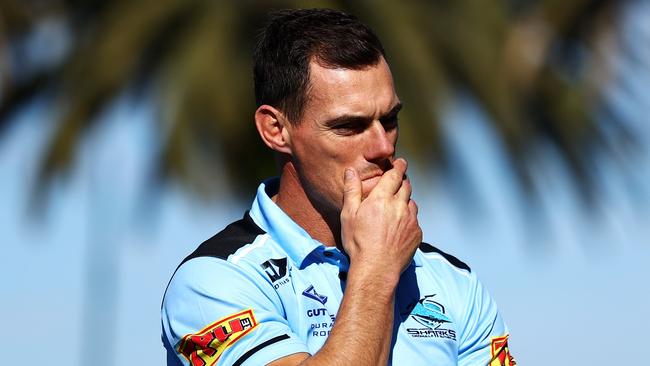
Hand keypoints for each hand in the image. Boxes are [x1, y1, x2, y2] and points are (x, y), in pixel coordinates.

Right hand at [340, 158, 421, 282]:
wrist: (376, 269)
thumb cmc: (358, 242)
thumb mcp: (348, 215)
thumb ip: (351, 191)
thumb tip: (351, 171)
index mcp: (382, 199)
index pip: (395, 175)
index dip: (398, 166)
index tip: (400, 162)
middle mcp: (399, 206)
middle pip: (406, 186)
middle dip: (402, 181)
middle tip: (397, 182)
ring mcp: (410, 220)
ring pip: (412, 203)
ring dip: (406, 201)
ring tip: (396, 207)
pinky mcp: (416, 234)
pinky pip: (415, 220)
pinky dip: (408, 219)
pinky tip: (399, 227)